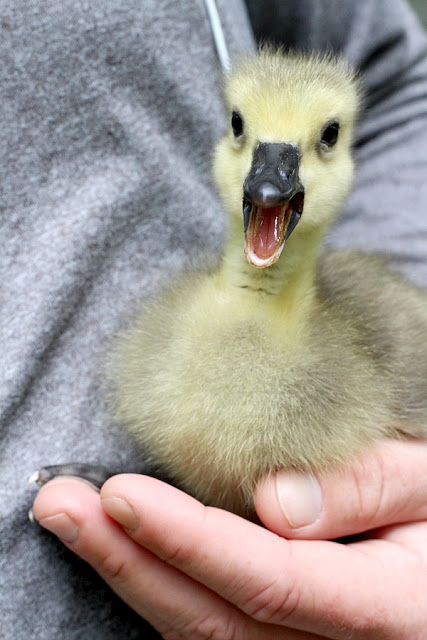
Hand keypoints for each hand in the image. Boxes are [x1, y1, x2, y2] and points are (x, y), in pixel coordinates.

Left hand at [32, 440, 426, 638]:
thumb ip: (367, 487)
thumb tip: (276, 502)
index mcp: (390, 611)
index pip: (273, 581)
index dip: (192, 541)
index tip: (122, 496)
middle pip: (216, 622)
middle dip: (130, 563)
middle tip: (63, 505)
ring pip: (203, 636)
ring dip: (130, 578)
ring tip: (74, 523)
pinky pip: (211, 631)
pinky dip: (159, 592)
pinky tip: (125, 555)